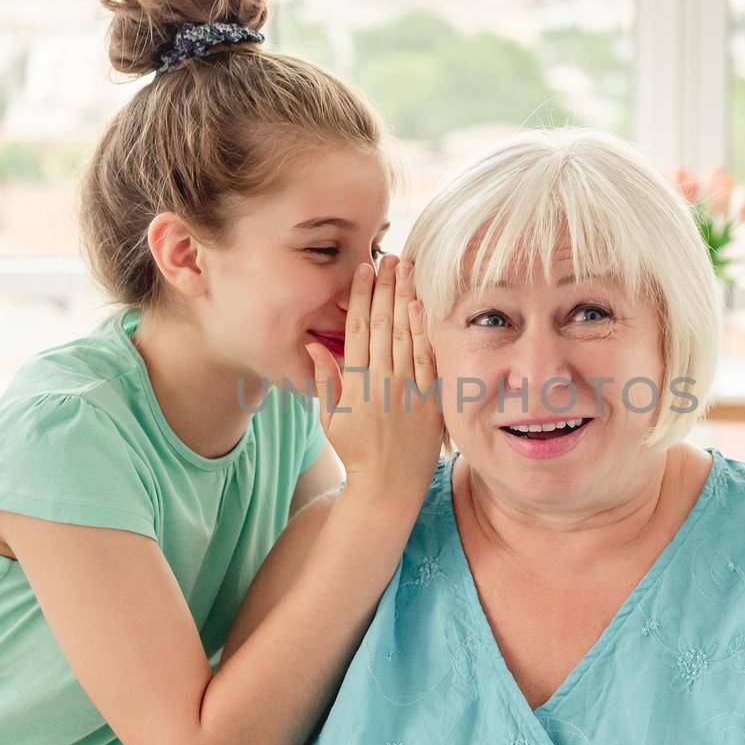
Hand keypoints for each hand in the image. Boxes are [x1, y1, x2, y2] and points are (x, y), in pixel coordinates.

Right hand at [303, 254, 443, 507]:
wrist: (388, 487)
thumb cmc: (355, 452)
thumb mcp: (329, 418)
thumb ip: (324, 379)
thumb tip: (313, 344)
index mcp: (355, 384)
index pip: (358, 328)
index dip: (361, 296)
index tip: (364, 270)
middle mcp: (382, 382)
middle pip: (385, 323)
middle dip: (387, 287)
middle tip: (390, 257)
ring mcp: (409, 390)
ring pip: (408, 334)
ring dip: (407, 298)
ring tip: (408, 269)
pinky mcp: (431, 400)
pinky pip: (430, 359)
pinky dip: (426, 331)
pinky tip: (424, 305)